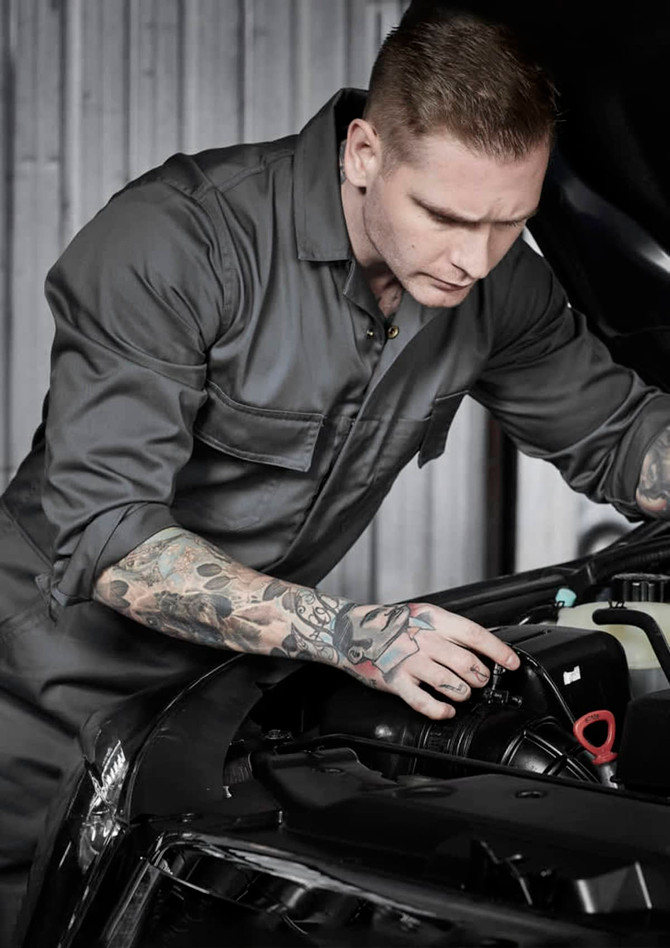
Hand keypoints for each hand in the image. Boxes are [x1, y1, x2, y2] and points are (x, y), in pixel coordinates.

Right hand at [339, 601, 519, 719]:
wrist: (352, 631)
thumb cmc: (390, 625)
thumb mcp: (422, 616)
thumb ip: (448, 629)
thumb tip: (479, 644)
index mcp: (434, 620)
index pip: (475, 635)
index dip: (498, 651)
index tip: (512, 663)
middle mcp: (424, 640)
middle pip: (467, 663)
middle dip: (481, 677)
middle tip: (480, 680)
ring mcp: (410, 661)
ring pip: (450, 683)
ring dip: (464, 692)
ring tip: (463, 693)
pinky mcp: (396, 681)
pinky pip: (423, 701)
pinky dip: (439, 709)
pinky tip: (446, 711)